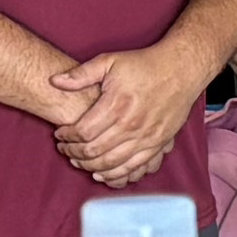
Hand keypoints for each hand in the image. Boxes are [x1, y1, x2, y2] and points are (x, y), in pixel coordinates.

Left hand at [46, 42, 204, 185]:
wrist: (180, 70)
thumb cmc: (144, 65)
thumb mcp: (110, 61)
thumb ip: (81, 74)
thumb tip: (55, 81)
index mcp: (116, 105)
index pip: (83, 131)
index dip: (66, 136)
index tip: (59, 134)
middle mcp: (131, 125)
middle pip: (94, 151)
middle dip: (73, 153)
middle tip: (65, 149)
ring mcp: (146, 137)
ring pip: (111, 163)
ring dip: (90, 167)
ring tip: (78, 161)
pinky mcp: (158, 143)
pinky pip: (133, 167)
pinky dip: (115, 175)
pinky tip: (102, 174)